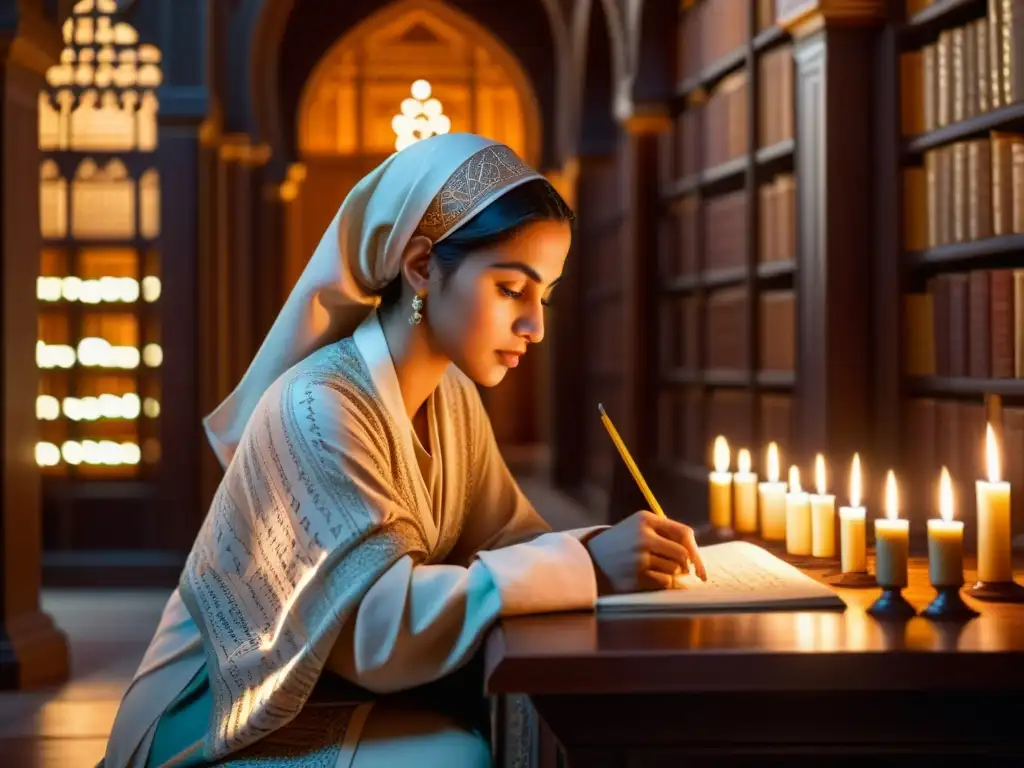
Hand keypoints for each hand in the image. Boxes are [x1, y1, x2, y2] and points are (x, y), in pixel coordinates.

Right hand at [584, 510, 706, 594]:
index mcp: (645, 519)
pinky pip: (664, 582)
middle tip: (681, 569)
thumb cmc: (625, 541)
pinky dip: (662, 582)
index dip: (695, 549)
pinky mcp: (635, 576)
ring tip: (654, 568)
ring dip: (670, 572)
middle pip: (682, 554)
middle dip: (685, 564)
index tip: (698, 563)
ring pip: (674, 569)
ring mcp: (638, 557)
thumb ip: (668, 534)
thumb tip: (695, 558)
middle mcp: (642, 536)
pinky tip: (649, 576)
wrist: (593, 556)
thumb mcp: (641, 526)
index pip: (683, 533)